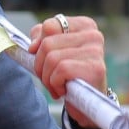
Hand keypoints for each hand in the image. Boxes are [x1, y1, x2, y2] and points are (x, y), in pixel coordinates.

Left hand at [27, 14, 107, 128]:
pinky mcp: (95, 68)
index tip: (42, 59)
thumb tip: (33, 46)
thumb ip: (42, 39)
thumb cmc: (67, 75)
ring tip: (56, 85)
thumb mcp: (53, 53)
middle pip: (47, 43)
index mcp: (84, 25)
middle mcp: (93, 35)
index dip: (39, 44)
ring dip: (47, 78)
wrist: (85, 102)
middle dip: (41, 66)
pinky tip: (64, 90)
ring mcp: (95, 51)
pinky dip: (55, 84)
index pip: (50, 25)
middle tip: (49, 78)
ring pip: (51, 58)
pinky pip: (60, 70)